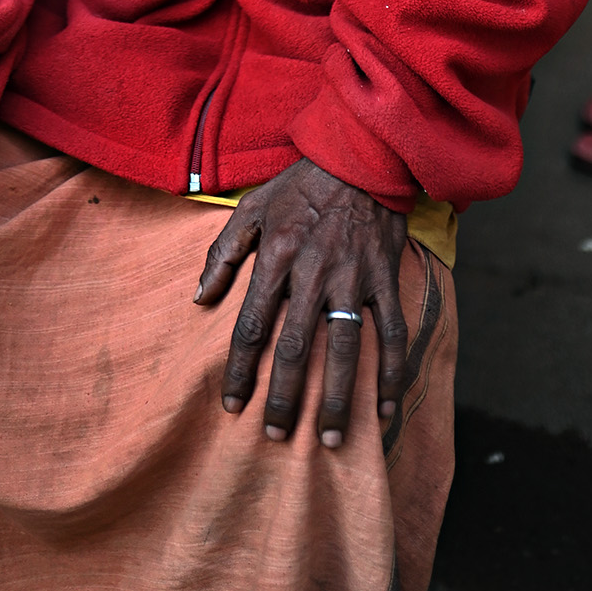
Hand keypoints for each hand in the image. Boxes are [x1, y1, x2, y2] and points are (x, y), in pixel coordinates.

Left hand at [193, 158, 408, 448]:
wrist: (359, 150)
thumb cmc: (300, 183)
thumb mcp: (251, 206)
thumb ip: (223, 252)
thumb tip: (199, 298)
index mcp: (276, 254)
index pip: (252, 324)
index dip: (239, 369)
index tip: (232, 405)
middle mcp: (313, 270)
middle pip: (295, 347)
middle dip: (284, 397)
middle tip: (276, 436)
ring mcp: (353, 276)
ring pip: (344, 348)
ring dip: (337, 397)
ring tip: (329, 439)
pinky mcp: (385, 276)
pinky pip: (392, 331)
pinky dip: (391, 372)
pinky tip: (386, 408)